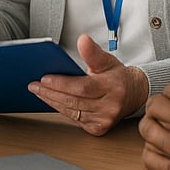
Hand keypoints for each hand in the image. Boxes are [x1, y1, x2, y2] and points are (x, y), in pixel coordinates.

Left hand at [29, 35, 148, 135]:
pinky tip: (51, 101)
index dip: (62, 83)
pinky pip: (74, 119)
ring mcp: (104, 120)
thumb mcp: (106, 60)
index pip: (82, 87)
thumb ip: (92, 51)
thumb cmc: (118, 77)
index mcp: (112, 87)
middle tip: (34, 85)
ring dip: (52, 101)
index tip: (44, 78)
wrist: (134, 94)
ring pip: (72, 112)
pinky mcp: (98, 129)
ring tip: (39, 91)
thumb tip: (82, 40)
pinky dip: (61, 110)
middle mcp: (110, 106)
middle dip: (51, 92)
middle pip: (74, 101)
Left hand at [139, 68, 169, 169]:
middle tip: (168, 121)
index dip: (169, 99)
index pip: (162, 97)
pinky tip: (168, 156)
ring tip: (169, 137)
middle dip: (157, 116)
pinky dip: (155, 159)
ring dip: (155, 137)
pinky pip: (153, 164)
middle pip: (151, 116)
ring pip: (149, 140)